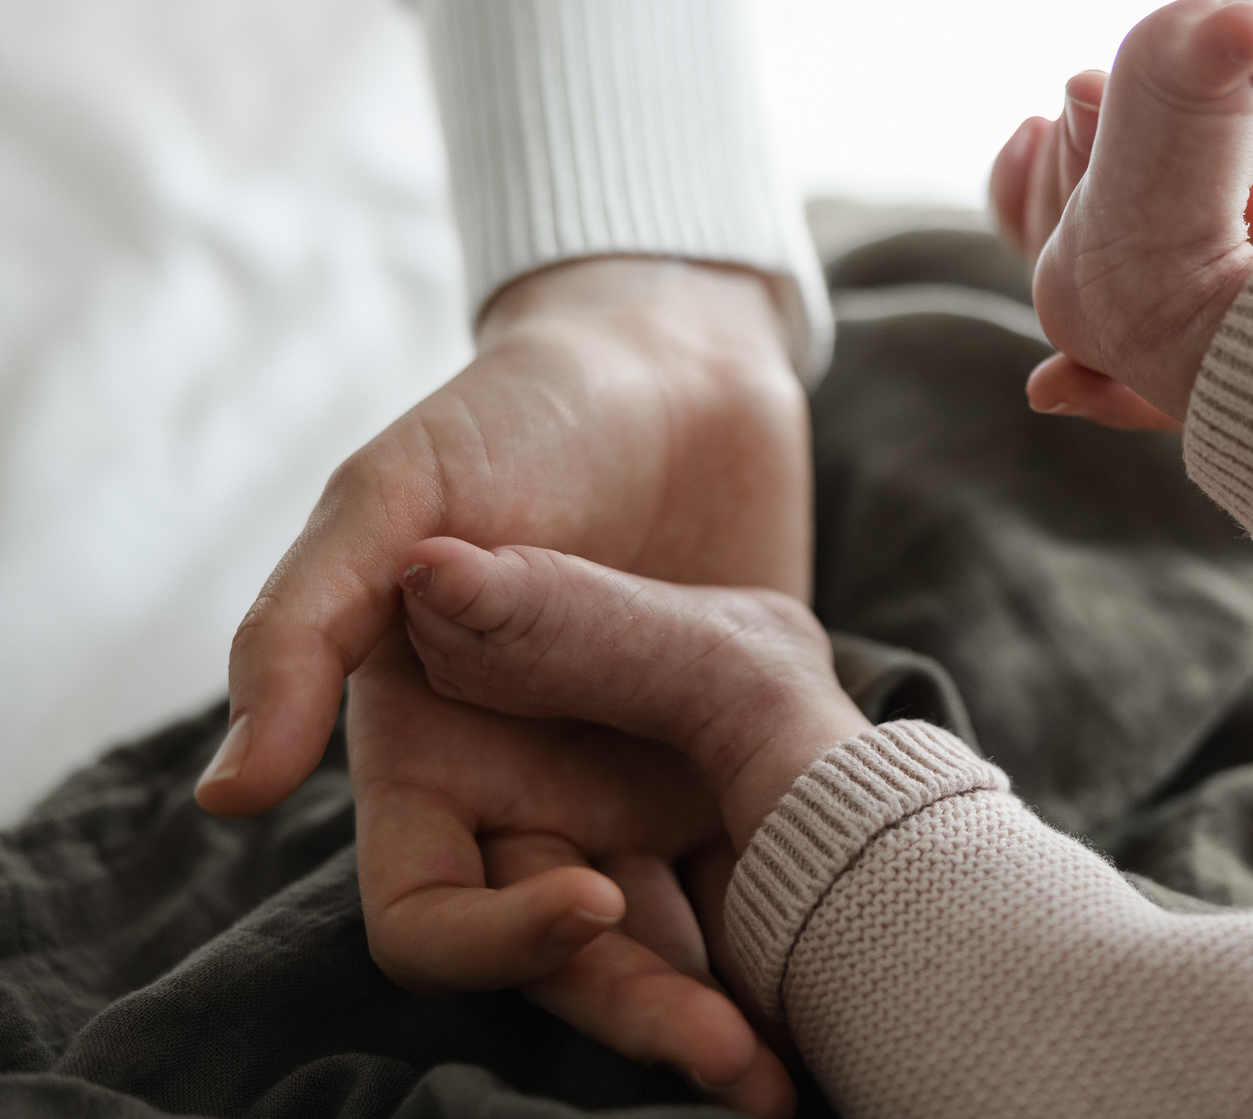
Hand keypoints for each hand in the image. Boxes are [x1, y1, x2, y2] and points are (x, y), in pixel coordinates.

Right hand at [199, 257, 809, 1096]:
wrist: (674, 361)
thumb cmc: (516, 412)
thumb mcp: (397, 493)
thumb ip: (307, 625)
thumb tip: (235, 790)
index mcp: (431, 757)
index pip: (435, 912)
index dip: (501, 942)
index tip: (597, 901)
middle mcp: (534, 793)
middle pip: (573, 953)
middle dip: (646, 1014)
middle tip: (741, 1070)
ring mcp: (643, 781)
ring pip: (675, 929)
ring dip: (730, 997)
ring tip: (797, 1066)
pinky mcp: (741, 755)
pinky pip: (763, 855)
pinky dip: (801, 907)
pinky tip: (863, 948)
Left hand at [991, 0, 1252, 426]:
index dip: (1160, 384)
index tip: (1081, 363)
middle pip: (1163, 309)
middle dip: (1102, 232)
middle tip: (1090, 102)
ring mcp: (1220, 208)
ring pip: (1110, 252)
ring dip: (1075, 178)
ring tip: (1090, 85)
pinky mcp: (1173, 153)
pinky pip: (1084, 196)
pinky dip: (1049, 168)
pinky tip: (1040, 128)